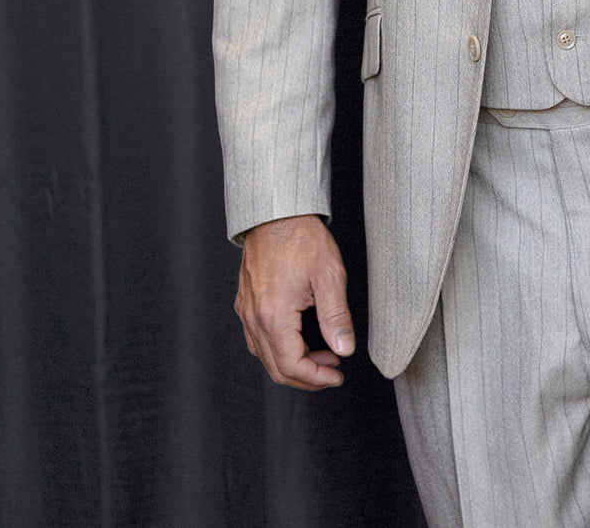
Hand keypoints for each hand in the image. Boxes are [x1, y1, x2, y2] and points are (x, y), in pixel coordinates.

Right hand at [235, 214, 355, 389]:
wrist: (276, 211)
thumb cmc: (301, 237)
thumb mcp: (329, 275)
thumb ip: (336, 317)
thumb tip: (344, 349)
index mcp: (273, 315)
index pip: (292, 366)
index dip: (317, 378)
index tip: (337, 374)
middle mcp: (253, 317)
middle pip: (276, 368)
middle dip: (307, 376)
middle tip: (333, 368)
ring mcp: (246, 311)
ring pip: (265, 356)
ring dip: (293, 363)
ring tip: (322, 352)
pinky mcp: (245, 302)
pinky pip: (258, 339)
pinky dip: (280, 349)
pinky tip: (300, 339)